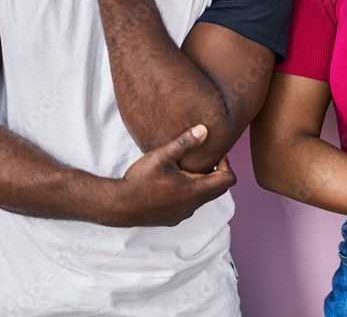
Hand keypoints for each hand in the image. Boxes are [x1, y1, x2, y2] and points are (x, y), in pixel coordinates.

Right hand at [106, 124, 236, 226]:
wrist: (118, 206)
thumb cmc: (140, 179)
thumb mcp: (162, 156)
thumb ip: (185, 143)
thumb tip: (205, 129)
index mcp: (195, 190)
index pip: (228, 180)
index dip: (226, 164)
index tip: (214, 153)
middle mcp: (193, 205)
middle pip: (219, 189)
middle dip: (215, 172)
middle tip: (202, 158)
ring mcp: (183, 213)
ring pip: (203, 197)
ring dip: (200, 182)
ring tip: (184, 168)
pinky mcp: (173, 218)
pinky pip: (189, 204)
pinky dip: (188, 193)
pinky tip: (171, 182)